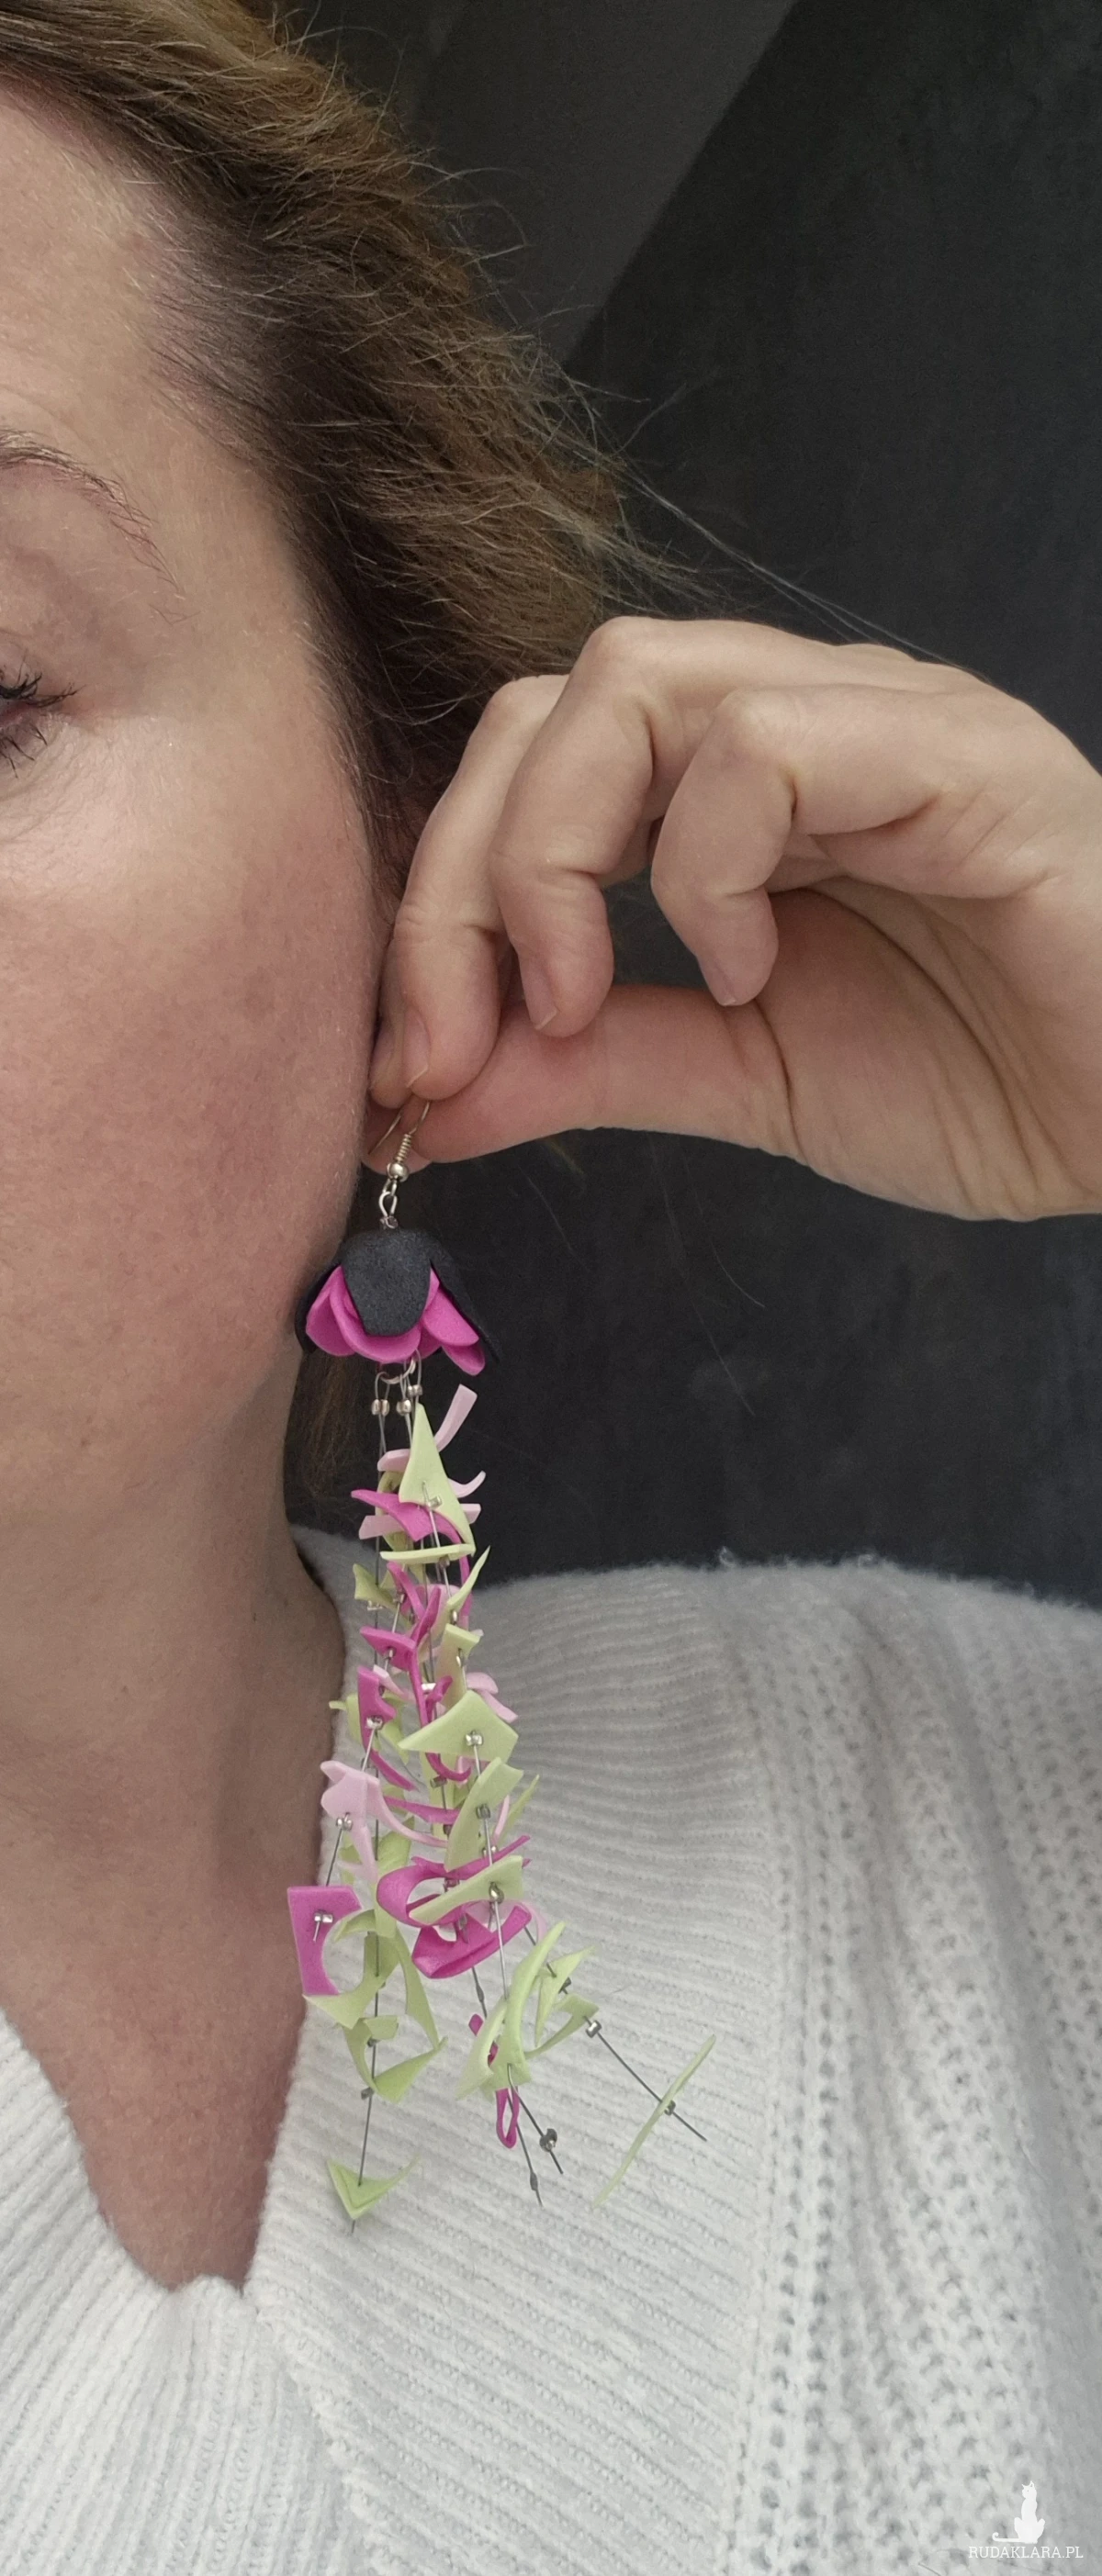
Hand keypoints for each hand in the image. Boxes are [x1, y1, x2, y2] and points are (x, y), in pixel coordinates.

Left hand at [364, 616, 1101, 1218]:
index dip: (437, 897)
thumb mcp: (743, 1080)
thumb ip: (588, 1064)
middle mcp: (794, 723)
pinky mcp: (954, 752)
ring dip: (558, 854)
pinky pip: (771, 740)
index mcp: (736, 791)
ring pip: (638, 681)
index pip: (529, 765)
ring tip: (583, 997)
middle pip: (551, 702)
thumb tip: (416, 1096)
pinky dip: (712, 866)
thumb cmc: (990, 1075)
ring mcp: (875, 720)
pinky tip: (753, 968)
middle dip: (460, 877)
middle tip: (450, 1039)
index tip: (407, 1060)